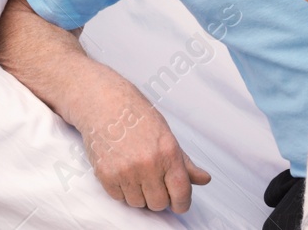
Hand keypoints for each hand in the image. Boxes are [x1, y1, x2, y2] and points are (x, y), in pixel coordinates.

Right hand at [70, 77, 210, 212]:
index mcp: (167, 152)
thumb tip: (203, 179)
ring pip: (138, 203)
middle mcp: (148, 163)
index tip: (179, 203)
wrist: (104, 103)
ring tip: (135, 173)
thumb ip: (184, 162)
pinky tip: (122, 171)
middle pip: (159, 204)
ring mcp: (125, 171)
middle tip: (154, 181)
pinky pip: (119, 198)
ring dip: (139, 194)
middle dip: (159, 197)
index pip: (181, 192)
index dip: (182, 203)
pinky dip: (122, 190)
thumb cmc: (135, 115)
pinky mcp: (106, 175)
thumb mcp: (166, 135)